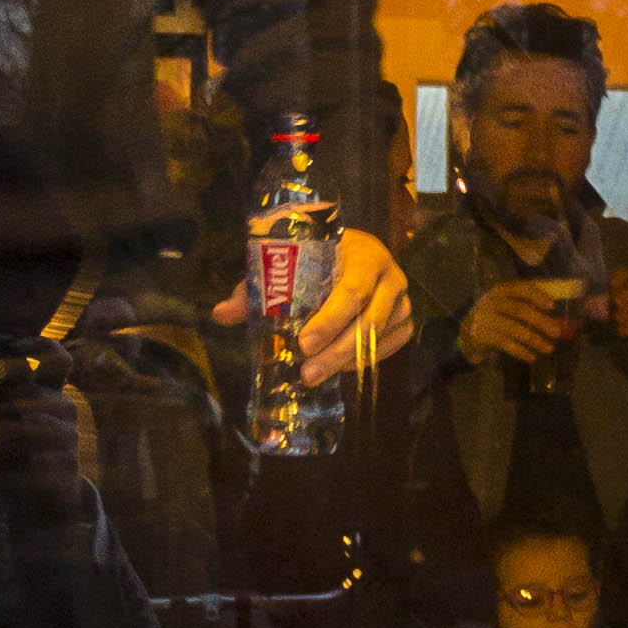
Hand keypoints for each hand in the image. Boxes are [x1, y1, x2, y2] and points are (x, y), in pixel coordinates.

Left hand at [214, 228, 412, 389]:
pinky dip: (364, 362)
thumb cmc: (315, 257)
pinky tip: (338, 370)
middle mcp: (390, 275)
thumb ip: (256, 288)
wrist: (351, 251)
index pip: (352, 289)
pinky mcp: (406, 321)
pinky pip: (389, 348)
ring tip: (315, 376)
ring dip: (347, 360)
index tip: (303, 343)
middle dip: (336, 350)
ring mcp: (402, 300)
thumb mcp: (285, 265)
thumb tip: (221, 314)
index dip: (329, 319)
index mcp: (364, 253)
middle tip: (307, 373)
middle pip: (368, 319)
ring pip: (379, 337)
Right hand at [461, 273, 577, 371]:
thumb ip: (531, 308)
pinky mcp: (481, 334)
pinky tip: (532, 357)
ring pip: (513, 328)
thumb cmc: (498, 316)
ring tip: (549, 348)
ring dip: (534, 339)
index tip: (553, 306)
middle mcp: (492, 301)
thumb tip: (561, 321)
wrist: (468, 331)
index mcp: (502, 290)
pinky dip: (520, 351)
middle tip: (557, 333)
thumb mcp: (509, 306)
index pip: (522, 289)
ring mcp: (485, 318)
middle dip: (540, 321)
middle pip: (519, 309)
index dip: (538, 296)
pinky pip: (505, 343)